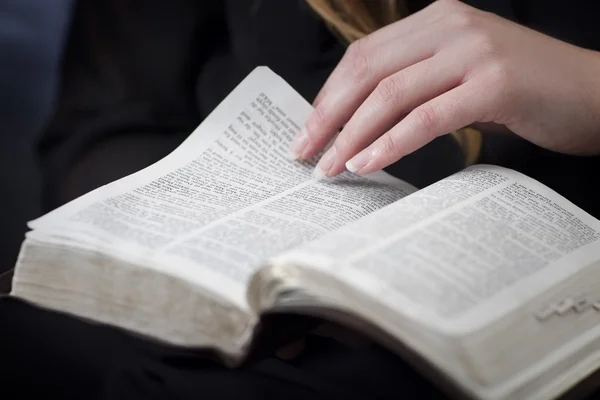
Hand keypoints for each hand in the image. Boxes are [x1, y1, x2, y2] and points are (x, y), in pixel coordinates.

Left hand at [290, 0, 599, 177]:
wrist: (594, 92)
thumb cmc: (523, 91)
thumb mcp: (460, 74)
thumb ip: (417, 84)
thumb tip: (359, 119)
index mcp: (436, 20)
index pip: (362, 57)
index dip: (329, 96)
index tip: (307, 131)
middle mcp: (450, 26)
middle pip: (367, 72)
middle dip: (328, 117)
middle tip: (305, 153)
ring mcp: (473, 51)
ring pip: (391, 95)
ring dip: (352, 136)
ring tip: (330, 168)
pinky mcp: (494, 84)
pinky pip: (427, 117)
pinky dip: (391, 143)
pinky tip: (368, 163)